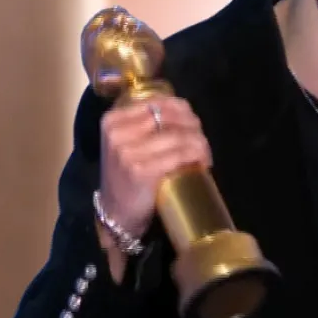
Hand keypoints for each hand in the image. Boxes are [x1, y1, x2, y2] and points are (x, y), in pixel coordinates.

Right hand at [98, 96, 211, 239]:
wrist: (116, 213)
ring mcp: (127, 152)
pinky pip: (181, 154)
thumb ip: (149, 125)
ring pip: (179, 136)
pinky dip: (197, 157)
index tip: (194, 128)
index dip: (185, 113)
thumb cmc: (128, 176)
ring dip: (200, 145)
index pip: (161, 103)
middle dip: (195, 129)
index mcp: (113, 120)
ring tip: (204, 156)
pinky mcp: (141, 170)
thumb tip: (188, 115)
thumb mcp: (129, 144)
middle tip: (202, 145)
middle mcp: (118, 132)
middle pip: (172, 118)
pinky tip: (201, 164)